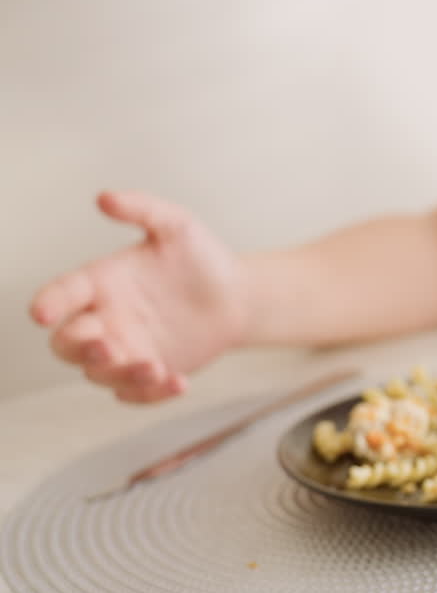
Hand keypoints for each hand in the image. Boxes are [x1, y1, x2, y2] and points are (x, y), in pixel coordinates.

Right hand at [30, 192, 249, 401]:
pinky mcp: (148, 373)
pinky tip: (179, 382)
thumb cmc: (202, 258)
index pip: (63, 293)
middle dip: (79, 347)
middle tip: (108, 345)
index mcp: (100, 282)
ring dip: (120, 374)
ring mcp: (125, 349)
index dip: (49, 302)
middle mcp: (104, 318)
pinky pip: (136, 394)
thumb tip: (104, 197)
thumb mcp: (177, 227)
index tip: (41, 313)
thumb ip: (142, 209)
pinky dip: (150, 394)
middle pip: (68, 343)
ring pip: (100, 373)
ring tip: (155, 367)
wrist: (238, 296)